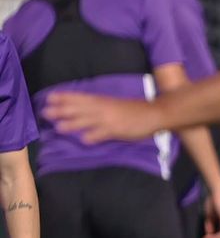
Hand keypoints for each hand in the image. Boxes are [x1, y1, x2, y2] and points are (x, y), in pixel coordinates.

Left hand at [43, 92, 162, 143]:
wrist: (155, 113)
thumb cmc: (134, 109)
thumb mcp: (114, 104)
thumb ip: (100, 106)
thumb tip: (83, 110)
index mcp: (102, 100)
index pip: (79, 97)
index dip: (64, 97)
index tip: (49, 98)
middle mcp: (103, 108)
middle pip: (79, 108)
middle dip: (62, 110)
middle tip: (45, 112)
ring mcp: (109, 119)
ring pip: (87, 121)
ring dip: (72, 124)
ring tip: (58, 128)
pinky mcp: (118, 130)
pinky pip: (103, 134)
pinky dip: (93, 136)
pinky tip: (84, 140)